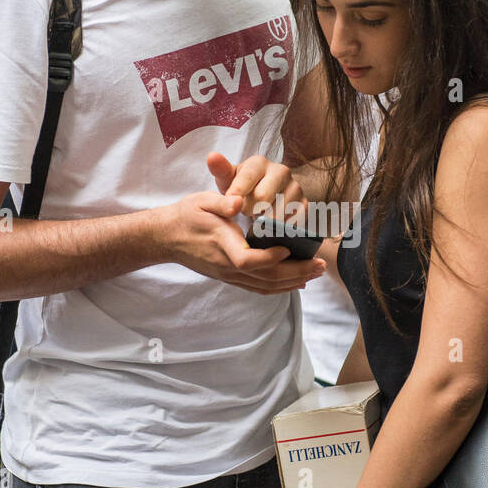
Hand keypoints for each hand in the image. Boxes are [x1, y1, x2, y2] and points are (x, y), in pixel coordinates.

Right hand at [162, 191, 324, 294]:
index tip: (287, 248)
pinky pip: (259, 288)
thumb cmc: (187, 215)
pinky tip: (297, 282)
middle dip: (296, 272)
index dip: (270, 258)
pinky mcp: (231, 277)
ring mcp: (229, 275)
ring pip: (265, 286)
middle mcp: (227, 265)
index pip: (247, 260)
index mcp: (222, 244)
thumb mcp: (202, 200)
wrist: (167, 237)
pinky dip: (281, 287)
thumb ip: (222, 201)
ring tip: (316, 272)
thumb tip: (239, 200)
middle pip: (265, 278)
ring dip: (294, 281)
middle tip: (321, 264)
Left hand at [207, 152, 307, 221]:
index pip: (248, 177)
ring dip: (263, 222)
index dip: (237, 193)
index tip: (231, 204)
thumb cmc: (242, 187)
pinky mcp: (304, 205)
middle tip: (246, 212)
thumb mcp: (228, 179)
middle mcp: (281, 171)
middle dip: (249, 209)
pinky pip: (290, 222)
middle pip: (263, 198)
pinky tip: (270, 226)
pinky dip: (278, 229)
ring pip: (277, 213)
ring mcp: (295, 188)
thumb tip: (211, 156)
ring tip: (258, 218)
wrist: (268, 194)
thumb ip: (220, 170)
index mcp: (259, 163)